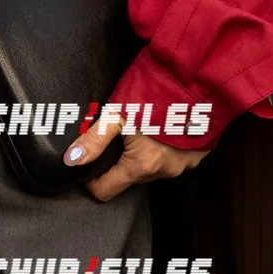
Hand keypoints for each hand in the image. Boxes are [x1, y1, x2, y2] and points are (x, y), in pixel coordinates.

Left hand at [63, 107, 206, 202]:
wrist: (201, 82)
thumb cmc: (159, 94)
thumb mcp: (119, 113)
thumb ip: (94, 139)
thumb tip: (71, 160)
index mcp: (142, 165)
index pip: (105, 191)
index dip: (92, 179)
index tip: (90, 163)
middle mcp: (164, 172)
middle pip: (128, 178)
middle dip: (118, 162)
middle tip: (117, 136)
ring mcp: (183, 166)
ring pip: (150, 170)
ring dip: (142, 155)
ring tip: (142, 130)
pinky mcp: (196, 156)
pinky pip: (172, 161)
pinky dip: (163, 150)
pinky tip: (162, 130)